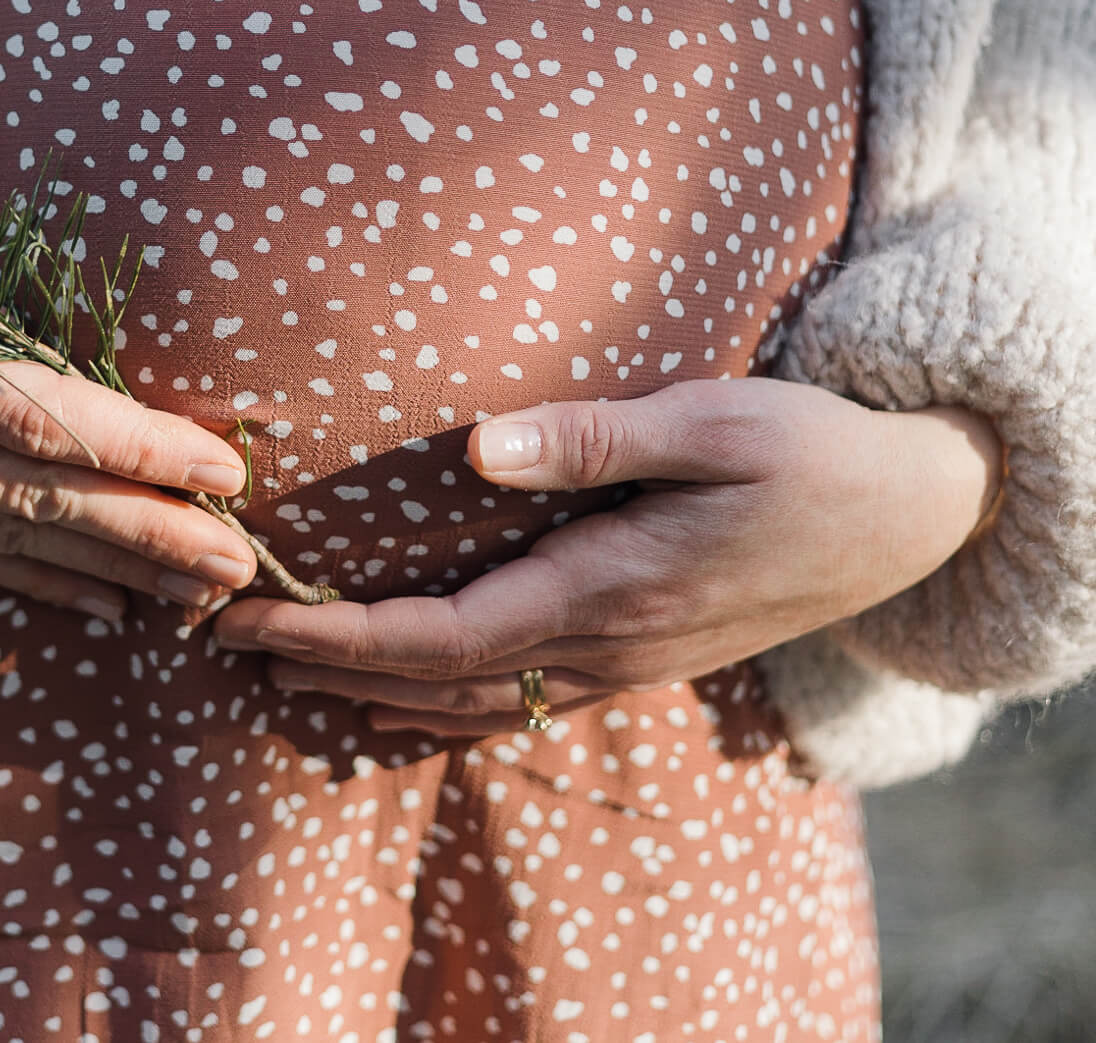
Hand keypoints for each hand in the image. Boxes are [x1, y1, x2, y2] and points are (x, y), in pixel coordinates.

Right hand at [0, 146, 257, 619]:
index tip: (228, 471)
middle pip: (43, 500)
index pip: (49, 420)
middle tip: (239, 566)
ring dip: (114, 573)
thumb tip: (116, 358)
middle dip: (151, 537)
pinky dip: (44, 584)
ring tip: (199, 595)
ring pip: (11, 542)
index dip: (145, 451)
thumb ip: (1, 304)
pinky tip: (109, 607)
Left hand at [213, 378, 1003, 733]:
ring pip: (468, 704)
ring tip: (286, 671)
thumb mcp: (713, 423)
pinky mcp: (634, 661)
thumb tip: (478, 449)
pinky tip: (397, 700)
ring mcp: (620, 667)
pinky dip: (438, 704)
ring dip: (369, 691)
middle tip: (224, 639)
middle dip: (324, 665)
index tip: (248, 619)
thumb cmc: (809, 453)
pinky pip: (514, 704)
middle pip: (434, 679)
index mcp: (607, 589)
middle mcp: (603, 648)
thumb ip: (594, 439)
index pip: (438, 636)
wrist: (904, 519)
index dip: (335, 637)